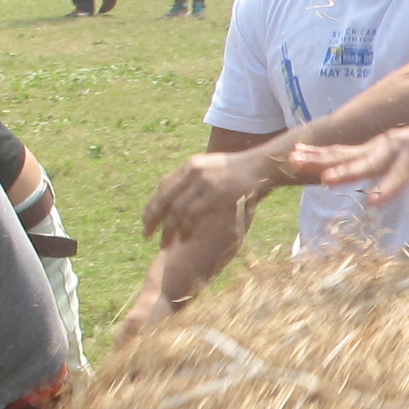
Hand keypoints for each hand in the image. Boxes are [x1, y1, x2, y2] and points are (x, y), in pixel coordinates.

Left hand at [141, 147, 277, 244]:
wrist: (262, 165)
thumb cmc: (242, 171)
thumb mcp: (215, 169)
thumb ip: (199, 179)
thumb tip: (186, 196)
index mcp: (191, 165)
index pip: (164, 186)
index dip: (153, 205)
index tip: (146, 220)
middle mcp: (193, 171)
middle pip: (165, 198)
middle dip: (152, 218)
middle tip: (146, 235)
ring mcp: (204, 182)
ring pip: (176, 209)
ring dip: (168, 228)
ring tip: (163, 243)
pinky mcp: (215, 193)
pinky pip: (193, 214)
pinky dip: (186, 228)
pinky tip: (183, 239)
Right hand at [291, 117, 408, 240]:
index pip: (399, 175)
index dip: (387, 188)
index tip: (372, 202)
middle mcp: (391, 146)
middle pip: (365, 161)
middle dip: (345, 171)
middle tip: (324, 180)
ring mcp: (376, 145)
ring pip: (345, 153)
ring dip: (319, 157)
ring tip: (295, 160)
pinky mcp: (366, 147)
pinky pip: (340, 151)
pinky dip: (318, 153)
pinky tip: (296, 154)